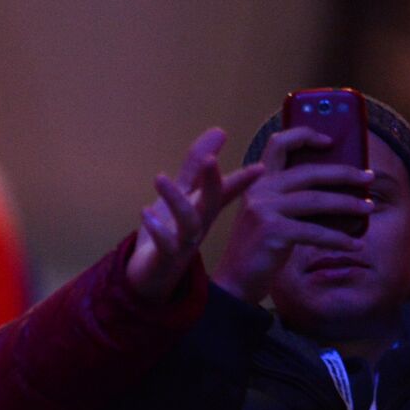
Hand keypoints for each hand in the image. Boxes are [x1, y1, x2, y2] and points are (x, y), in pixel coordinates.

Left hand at [126, 128, 264, 302]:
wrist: (150, 279)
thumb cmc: (167, 235)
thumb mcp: (181, 195)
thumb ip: (195, 166)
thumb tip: (219, 130)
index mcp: (203, 210)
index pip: (226, 190)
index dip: (243, 179)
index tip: (262, 167)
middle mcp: (198, 225)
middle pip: (211, 202)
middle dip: (212, 180)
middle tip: (211, 160)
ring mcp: (183, 243)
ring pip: (188, 222)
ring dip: (176, 199)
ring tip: (160, 178)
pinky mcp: (166, 258)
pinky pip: (165, 244)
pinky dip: (157, 229)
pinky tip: (146, 213)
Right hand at [212, 126, 374, 304]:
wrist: (234, 282)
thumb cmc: (258, 250)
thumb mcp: (269, 216)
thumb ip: (290, 198)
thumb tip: (337, 189)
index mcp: (257, 182)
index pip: (279, 144)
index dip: (305, 135)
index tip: (330, 140)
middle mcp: (259, 190)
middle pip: (309, 172)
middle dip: (344, 173)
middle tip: (368, 178)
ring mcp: (264, 210)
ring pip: (317, 200)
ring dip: (349, 204)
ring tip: (368, 208)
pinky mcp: (273, 231)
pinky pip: (316, 231)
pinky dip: (339, 239)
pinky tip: (355, 245)